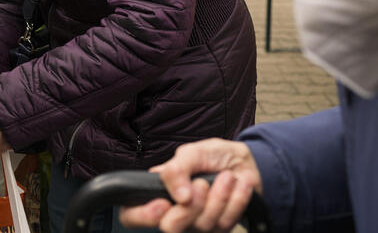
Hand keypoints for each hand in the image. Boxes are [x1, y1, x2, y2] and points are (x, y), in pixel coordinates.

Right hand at [118, 139, 260, 231]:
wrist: (245, 162)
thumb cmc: (213, 156)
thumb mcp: (191, 153)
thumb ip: (176, 170)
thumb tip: (178, 196)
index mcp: (157, 192)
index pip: (132, 216)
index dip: (143, 215)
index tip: (164, 203)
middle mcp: (173, 212)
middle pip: (170, 227)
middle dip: (191, 206)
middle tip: (202, 183)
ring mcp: (196, 224)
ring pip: (202, 226)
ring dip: (219, 196)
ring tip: (226, 176)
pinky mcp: (220, 229)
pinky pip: (226, 224)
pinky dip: (236, 200)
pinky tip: (237, 185)